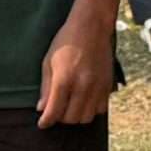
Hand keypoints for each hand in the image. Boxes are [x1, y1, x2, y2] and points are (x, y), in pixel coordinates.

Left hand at [36, 11, 113, 128]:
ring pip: (86, 117)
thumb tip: (42, 108)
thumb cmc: (66, 42)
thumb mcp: (48, 62)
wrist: (91, 27)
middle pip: (71, 118)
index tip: (42, 123)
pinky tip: (84, 101)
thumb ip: (46, 87)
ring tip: (70, 107)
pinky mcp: (108, 85)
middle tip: (56, 110)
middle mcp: (82, 86)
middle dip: (60, 118)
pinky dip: (90, 110)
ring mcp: (97, 87)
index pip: (54, 112)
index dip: (46, 121)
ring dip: (76, 116)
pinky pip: (100, 110)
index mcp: (64, 79)